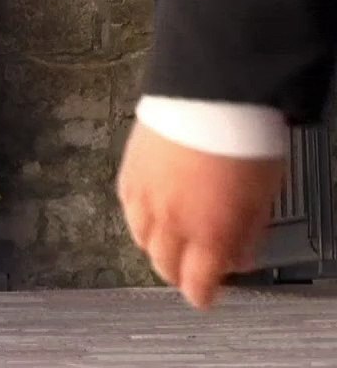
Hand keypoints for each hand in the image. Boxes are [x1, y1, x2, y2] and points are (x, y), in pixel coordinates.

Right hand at [116, 121, 285, 309]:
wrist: (209, 94)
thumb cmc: (241, 138)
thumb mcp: (263, 196)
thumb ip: (247, 233)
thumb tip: (238, 255)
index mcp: (207, 233)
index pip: (196, 283)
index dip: (200, 295)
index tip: (204, 296)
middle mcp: (169, 222)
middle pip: (163, 265)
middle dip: (176, 273)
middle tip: (187, 271)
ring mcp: (144, 198)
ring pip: (140, 238)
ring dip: (155, 246)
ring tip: (167, 242)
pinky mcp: (128, 173)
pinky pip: (127, 208)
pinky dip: (137, 218)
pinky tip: (147, 212)